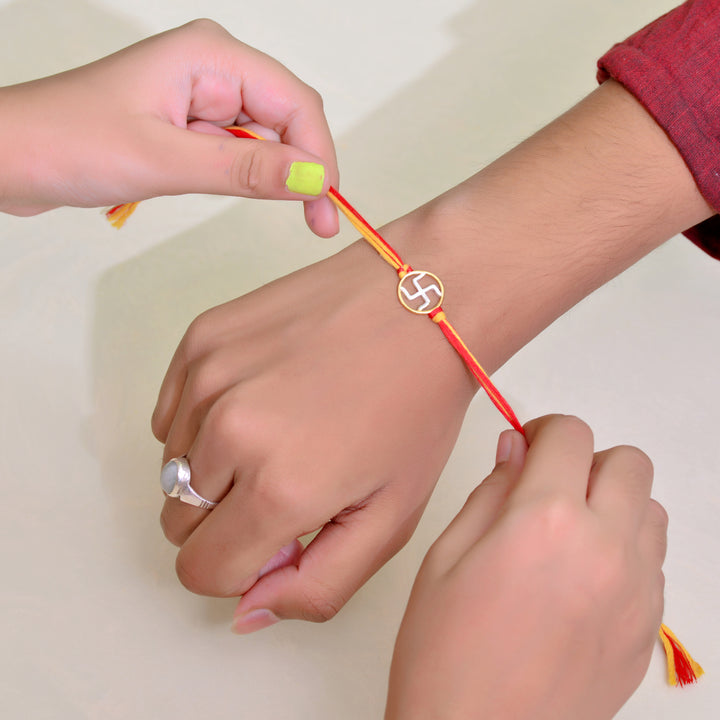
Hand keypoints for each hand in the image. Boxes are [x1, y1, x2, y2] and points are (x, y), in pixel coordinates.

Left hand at [0, 19, 337, 236]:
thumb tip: (312, 178)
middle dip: (308, 168)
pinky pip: (241, 149)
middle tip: (319, 221)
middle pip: (289, 117)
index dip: (319, 155)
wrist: (11, 156)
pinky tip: (249, 194)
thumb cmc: (67, 141)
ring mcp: (201, 97)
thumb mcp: (165, 160)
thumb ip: (244, 168)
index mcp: (210, 56)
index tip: (326, 205)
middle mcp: (212, 69)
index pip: (295, 103)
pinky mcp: (190, 125)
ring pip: (268, 136)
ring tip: (293, 212)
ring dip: (281, 175)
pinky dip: (252, 176)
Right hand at [152, 231, 476, 628]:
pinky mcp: (201, 339)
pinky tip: (262, 399)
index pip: (201, 571)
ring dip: (216, 466)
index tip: (282, 533)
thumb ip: (317, 586)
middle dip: (227, 519)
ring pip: (172, 466)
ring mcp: (209, 376)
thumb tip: (246, 611)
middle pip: (180, 522)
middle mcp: (228, 431)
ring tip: (282, 431)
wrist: (417, 304)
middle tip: (287, 480)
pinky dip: (204, 420)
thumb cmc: (415, 408)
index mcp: (278, 488)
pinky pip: (171, 413)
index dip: (242, 565)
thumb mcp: (391, 518)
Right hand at [385, 415, 667, 719]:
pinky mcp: (645, 629)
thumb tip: (516, 447)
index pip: (570, 436)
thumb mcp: (447, 555)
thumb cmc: (444, 653)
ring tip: (569, 530)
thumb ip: (491, 490)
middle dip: (588, 460)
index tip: (528, 445)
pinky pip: (653, 560)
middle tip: (549, 484)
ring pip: (650, 508)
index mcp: (546, 521)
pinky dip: (625, 548)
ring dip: (614, 502)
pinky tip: (582, 574)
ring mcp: (635, 592)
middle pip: (629, 462)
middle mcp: (605, 549)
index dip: (545, 430)